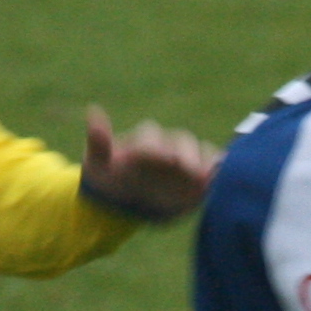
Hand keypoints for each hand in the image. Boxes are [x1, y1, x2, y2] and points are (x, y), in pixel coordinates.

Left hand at [80, 108, 218, 220]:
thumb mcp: (97, 163)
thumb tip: (93, 110)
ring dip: (204, 163)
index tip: (163, 159)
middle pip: (181, 141)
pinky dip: (216, 172)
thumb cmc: (108, 179)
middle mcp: (167, 145)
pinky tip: (217, 181)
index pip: (150, 137)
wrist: (123, 201)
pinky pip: (212, 167)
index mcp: (143, 141)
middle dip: (187, 154)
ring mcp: (184, 160)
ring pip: (199, 152)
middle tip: (190, 170)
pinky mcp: (198, 176)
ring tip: (206, 178)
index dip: (155, 147)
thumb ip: (99, 141)